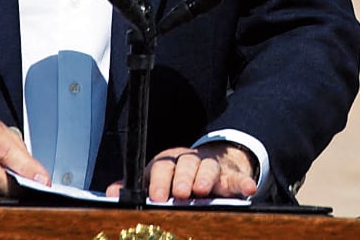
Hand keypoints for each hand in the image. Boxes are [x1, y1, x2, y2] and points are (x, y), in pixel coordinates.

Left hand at [108, 142, 258, 202]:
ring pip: (208, 167)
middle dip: (182, 177)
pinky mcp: (230, 176)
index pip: (162, 166)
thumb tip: (110, 193)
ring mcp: (210, 168)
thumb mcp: (152, 182)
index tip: (157, 196)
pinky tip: (249, 189)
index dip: (159, 180)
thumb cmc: (173, 180)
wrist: (203, 170)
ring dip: (205, 177)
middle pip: (185, 163)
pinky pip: (238, 178)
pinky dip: (243, 182)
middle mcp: (188, 162)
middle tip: (180, 193)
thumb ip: (134, 187)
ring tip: (203, 190)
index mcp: (167, 164)